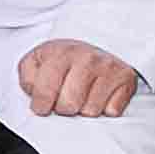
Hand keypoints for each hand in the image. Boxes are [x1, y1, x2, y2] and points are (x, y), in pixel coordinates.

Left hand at [16, 37, 142, 118]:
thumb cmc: (63, 59)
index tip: (41, 107)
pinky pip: (112, 112)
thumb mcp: (37, 60)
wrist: (98, 41)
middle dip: (63, 108)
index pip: (45, 91)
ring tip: (82, 96)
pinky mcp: (127, 80)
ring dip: (83, 109)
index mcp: (61, 53)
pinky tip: (100, 96)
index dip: (40, 106)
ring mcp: (109, 69)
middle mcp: (87, 59)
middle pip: (69, 105)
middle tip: (64, 100)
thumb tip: (34, 94)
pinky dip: (104, 109)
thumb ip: (28, 77)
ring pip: (90, 111)